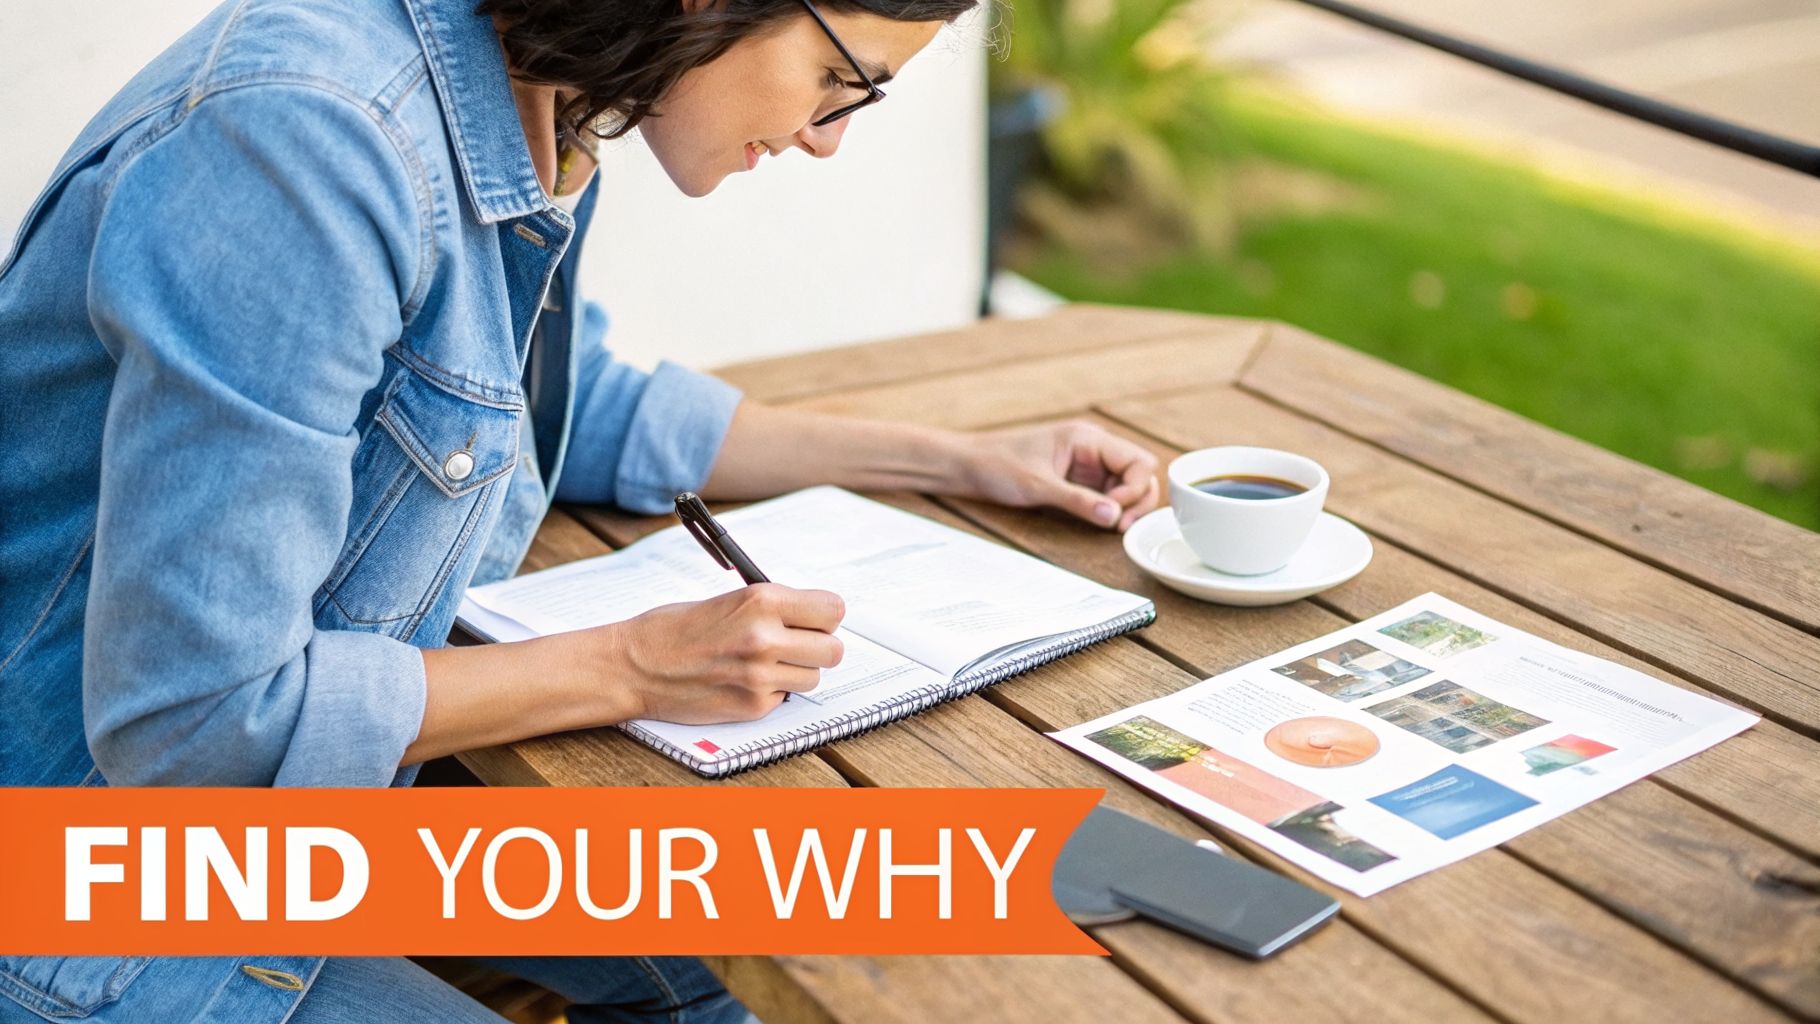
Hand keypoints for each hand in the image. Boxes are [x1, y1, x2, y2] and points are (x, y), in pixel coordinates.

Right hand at [599, 584, 845, 724]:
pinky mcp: (753, 706)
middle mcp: (765, 637)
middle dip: (817, 646)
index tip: (813, 619)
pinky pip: (786, 697)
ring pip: (814, 676)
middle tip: (794, 643)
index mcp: (762, 600)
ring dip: (796, 671)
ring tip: (764, 663)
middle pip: (833, 649)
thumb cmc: (675, 628)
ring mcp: (760, 676)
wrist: (634, 666)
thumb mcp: (731, 599)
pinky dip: (773, 691)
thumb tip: (813, 617)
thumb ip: (774, 607)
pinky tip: (743, 681)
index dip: (823, 616)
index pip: (833, 609)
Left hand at [958, 420, 1160, 530]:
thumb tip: (1114, 517)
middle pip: (1138, 474)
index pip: (1138, 461)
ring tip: (1111, 526)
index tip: (1116, 513)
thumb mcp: (1038, 486)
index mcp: (1087, 438)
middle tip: (1120, 526)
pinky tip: (1099, 521)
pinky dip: (1107, 509)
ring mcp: (1084, 465)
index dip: (1136, 489)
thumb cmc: (996, 465)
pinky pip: (1104, 494)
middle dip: (1137, 500)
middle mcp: (1092, 449)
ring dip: (1124, 507)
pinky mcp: (1074, 480)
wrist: (965, 465)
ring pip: (1124, 486)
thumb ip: (1078, 501)